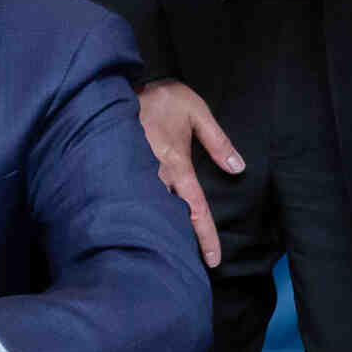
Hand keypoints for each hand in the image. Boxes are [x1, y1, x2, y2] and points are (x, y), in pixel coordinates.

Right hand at [136, 78, 241, 268]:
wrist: (113, 87)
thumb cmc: (158, 98)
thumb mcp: (195, 111)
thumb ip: (217, 140)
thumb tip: (238, 168)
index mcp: (176, 166)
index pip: (195, 209)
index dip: (206, 237)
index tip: (213, 262)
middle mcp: (154, 176)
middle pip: (169, 219)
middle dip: (178, 242)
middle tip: (186, 265)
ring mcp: (134, 175)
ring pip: (150, 211)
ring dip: (159, 229)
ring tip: (165, 251)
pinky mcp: (119, 170)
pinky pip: (133, 198)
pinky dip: (141, 213)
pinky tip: (140, 224)